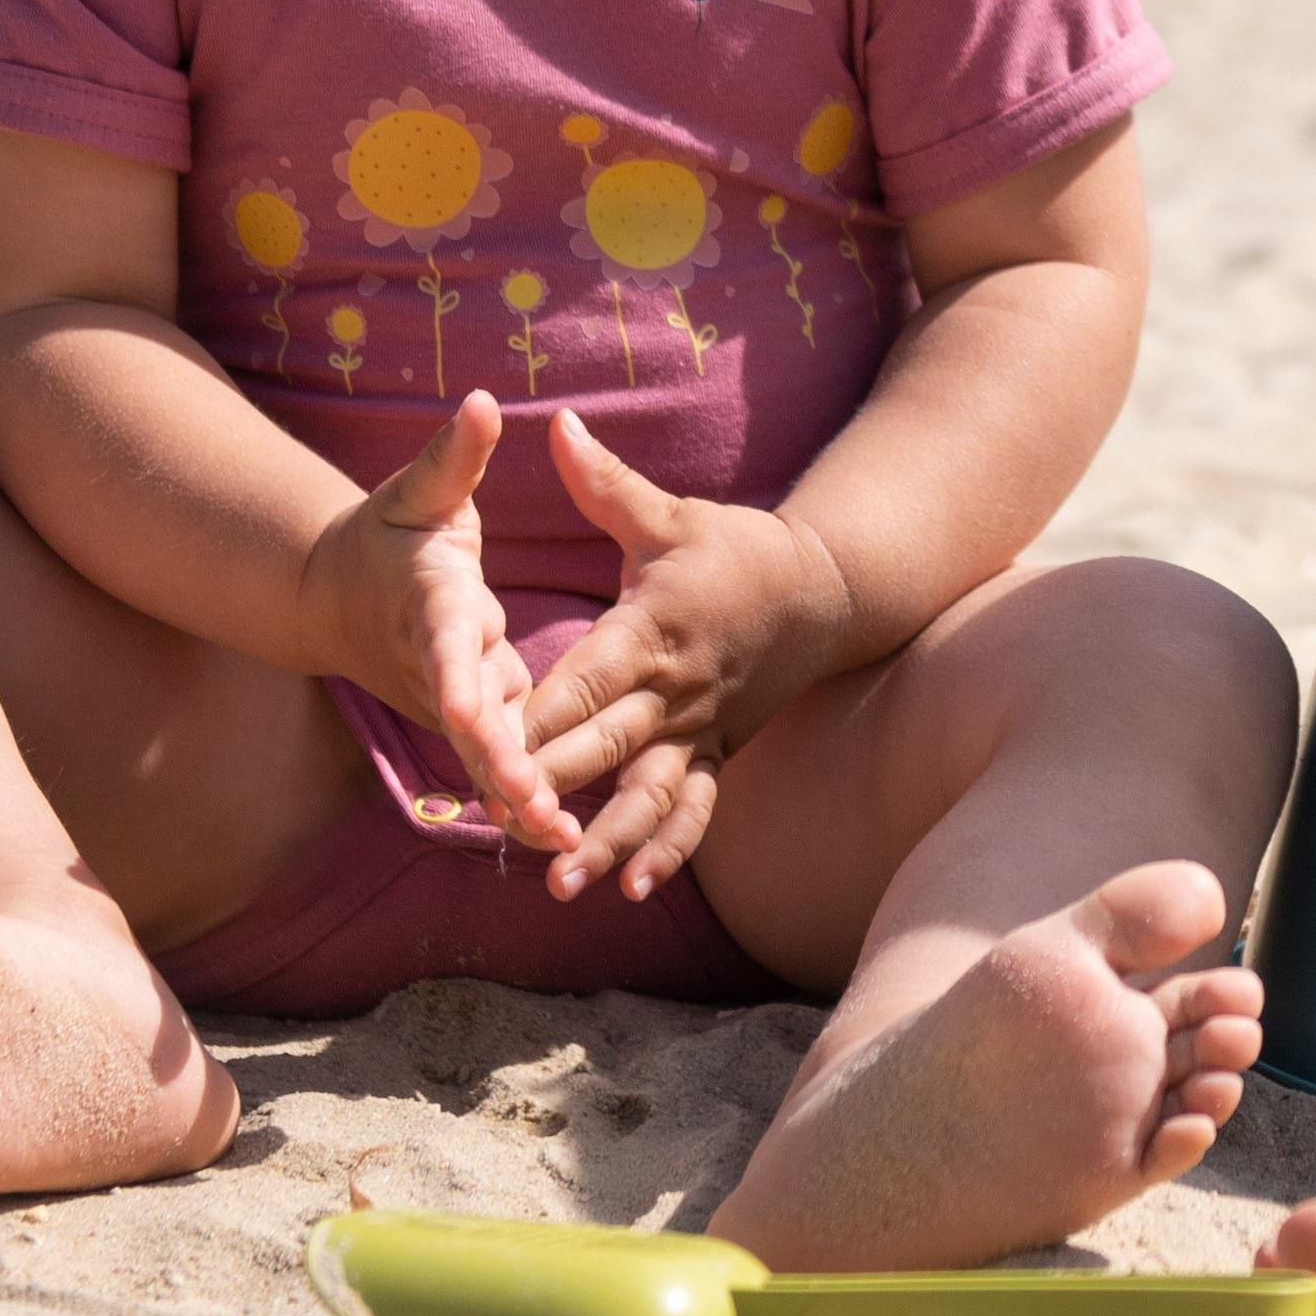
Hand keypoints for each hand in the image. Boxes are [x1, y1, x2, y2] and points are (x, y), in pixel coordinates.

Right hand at [301, 395, 569, 854]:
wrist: (335, 596)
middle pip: (469, 722)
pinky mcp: (470, 719)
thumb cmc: (391, 533)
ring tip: (565, 839)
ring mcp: (451, 700)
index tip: (471, 714)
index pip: (446, 646)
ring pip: (484, 755)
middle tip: (540, 805)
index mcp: (431, 605)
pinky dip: (522, 799)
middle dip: (501, 764)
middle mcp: (439, 664)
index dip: (460, 682)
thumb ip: (453, 457)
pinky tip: (564, 837)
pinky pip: (497, 761)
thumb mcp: (419, 490)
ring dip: (518, 798)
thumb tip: (480, 402)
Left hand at [511, 411, 853, 904]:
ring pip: (649, 796)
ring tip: (563, 887)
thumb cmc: (734, 550)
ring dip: (608, 842)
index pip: (583, 682)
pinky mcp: (717, 755)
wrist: (824, 592)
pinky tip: (634, 891)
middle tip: (504, 830)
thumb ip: (604, 482)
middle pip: (604, 750)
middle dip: (554, 792)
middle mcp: (673, 692)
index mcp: (650, 632)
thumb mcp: (669, 514)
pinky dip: (669, 850)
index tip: (490, 749)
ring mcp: (698, 732)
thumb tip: (554, 424)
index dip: (538, 718)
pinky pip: (695, 812)